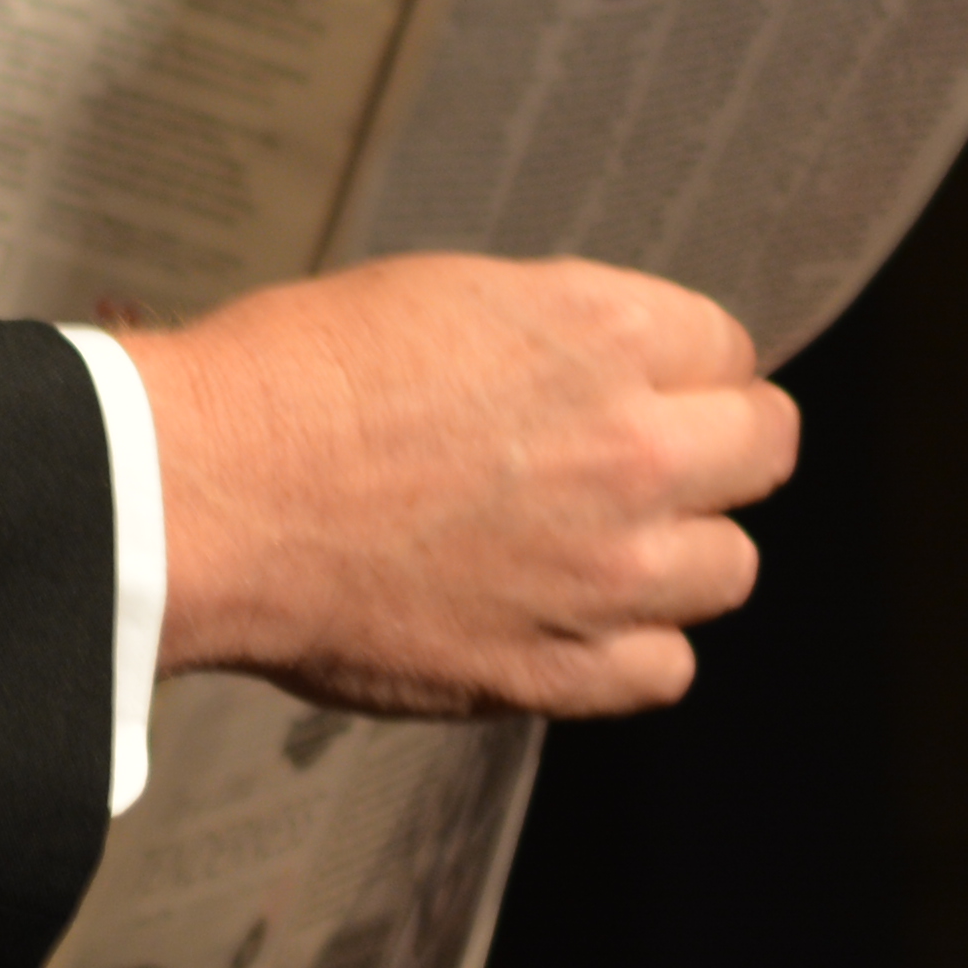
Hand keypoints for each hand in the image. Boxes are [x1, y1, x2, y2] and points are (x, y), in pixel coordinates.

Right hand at [123, 255, 799, 718]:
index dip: (681, 364)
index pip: (728, 347)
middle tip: (644, 457)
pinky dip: (630, 647)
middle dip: (714, 446)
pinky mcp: (559, 668)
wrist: (205, 493)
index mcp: (605, 334)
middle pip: (763, 448)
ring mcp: (607, 571)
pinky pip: (666, 669)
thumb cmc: (292, 380)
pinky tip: (569, 618)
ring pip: (730, 568)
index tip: (642, 382)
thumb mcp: (443, 298)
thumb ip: (556, 341)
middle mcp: (634, 450)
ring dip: (677, 553)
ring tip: (597, 544)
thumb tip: (600, 373)